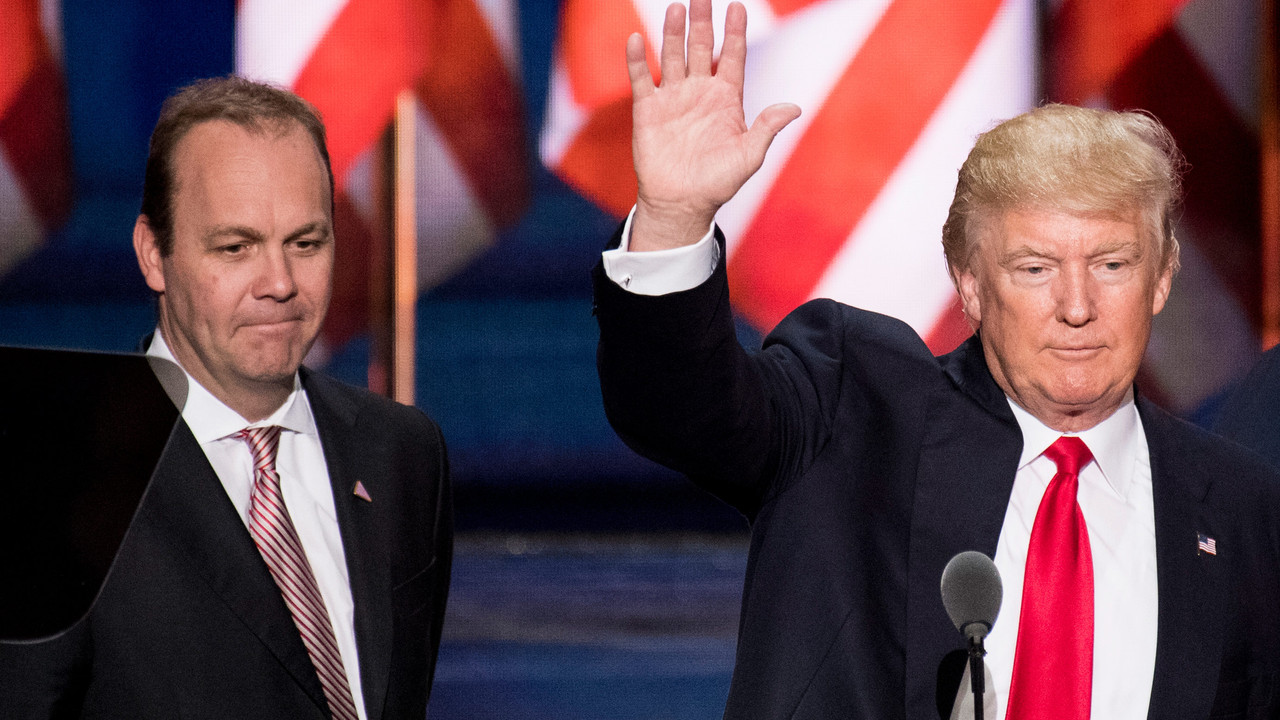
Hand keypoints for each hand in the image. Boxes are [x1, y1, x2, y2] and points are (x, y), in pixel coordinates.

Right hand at [628, 0, 800, 250]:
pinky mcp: (647, 110)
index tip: (737, 7)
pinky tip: (637, 40)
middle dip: (702, 22)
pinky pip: (641, 79)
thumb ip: (767, 128)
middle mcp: (699, 92)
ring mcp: (673, 98)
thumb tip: (794, 108)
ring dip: (673, 33)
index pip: (732, 56)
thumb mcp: (749, 156)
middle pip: (702, 48)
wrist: (682, 203)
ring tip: (676, 9)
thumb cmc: (718, 182)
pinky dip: (637, 60)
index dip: (735, 32)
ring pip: (673, 56)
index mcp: (726, 99)